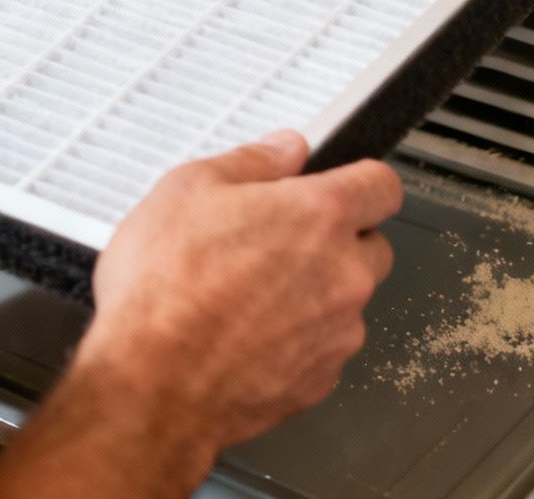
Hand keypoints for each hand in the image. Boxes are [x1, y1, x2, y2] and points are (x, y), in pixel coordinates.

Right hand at [12, 131, 400, 496]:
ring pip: (347, 302)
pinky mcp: (320, 380)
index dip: (360, 181)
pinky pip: (324, 350)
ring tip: (249, 297)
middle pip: (372, 246)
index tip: (340, 186)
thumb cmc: (164, 293)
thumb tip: (283, 149)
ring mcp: (337, 333)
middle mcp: (343, 275)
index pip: (382, 186)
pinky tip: (247, 336)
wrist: (151, 385)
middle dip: (337, 241)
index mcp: (319, 217)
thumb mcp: (187, 189)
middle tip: (279, 244)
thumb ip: (251, 161)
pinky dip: (297, 342)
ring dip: (315, 295)